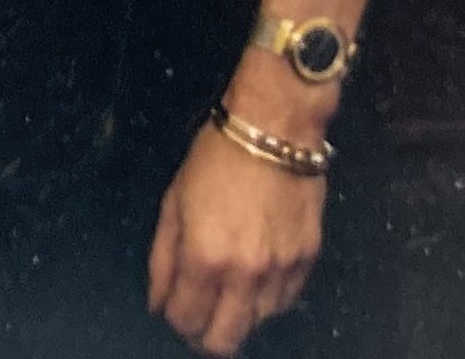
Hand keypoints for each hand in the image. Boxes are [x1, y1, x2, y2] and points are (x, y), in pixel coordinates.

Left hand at [146, 117, 324, 354]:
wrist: (274, 127)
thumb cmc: (216, 156)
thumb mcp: (173, 201)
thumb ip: (162, 257)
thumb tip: (157, 301)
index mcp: (205, 257)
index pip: (186, 320)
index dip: (174, 319)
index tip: (173, 307)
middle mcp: (245, 273)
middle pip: (224, 340)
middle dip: (205, 335)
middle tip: (199, 313)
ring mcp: (281, 269)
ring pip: (256, 323)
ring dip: (238, 313)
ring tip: (228, 287)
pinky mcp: (307, 258)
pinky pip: (285, 301)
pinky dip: (267, 298)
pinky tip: (255, 276)